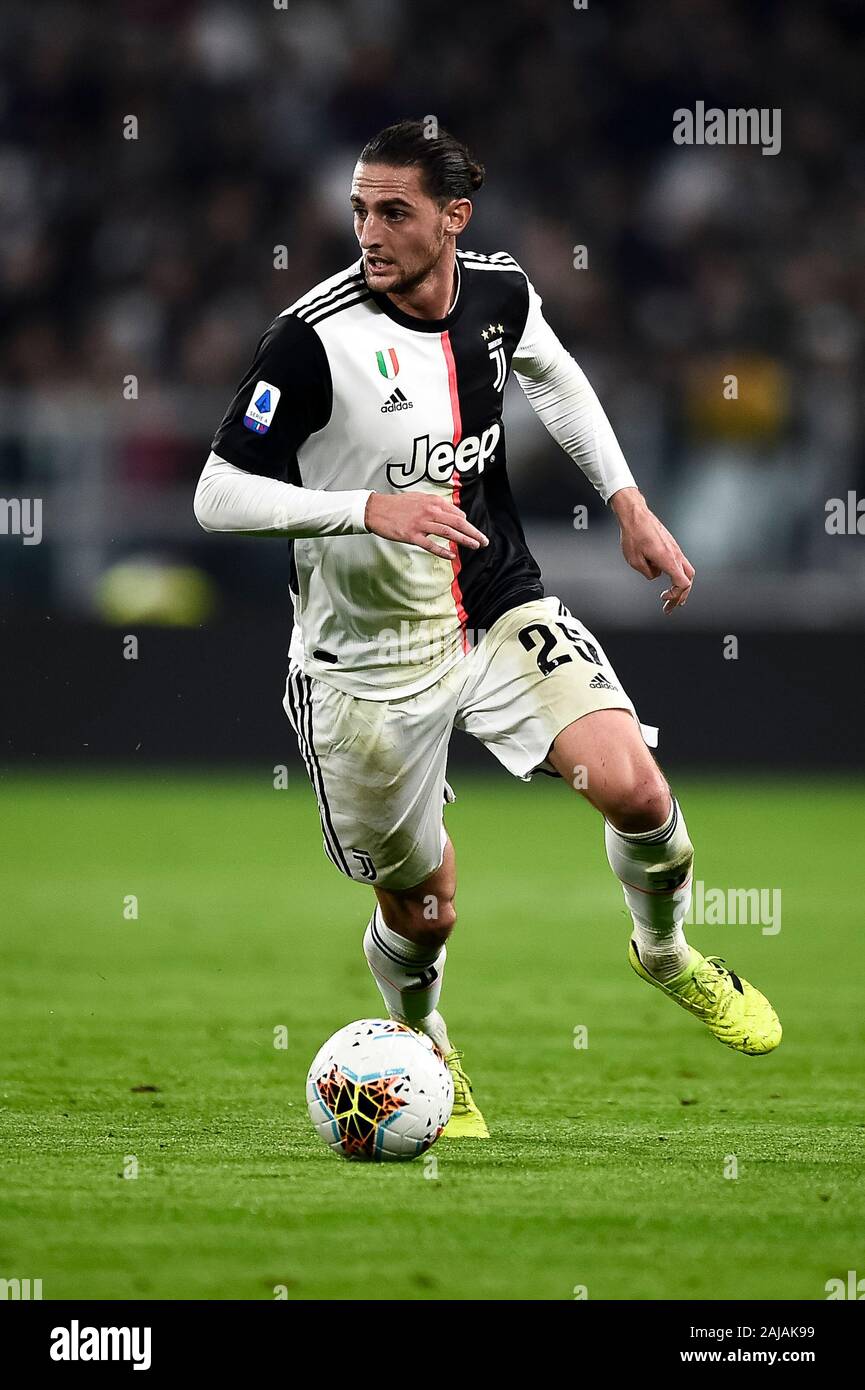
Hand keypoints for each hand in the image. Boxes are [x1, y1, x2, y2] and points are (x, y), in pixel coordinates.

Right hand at [364, 492, 488, 560]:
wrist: (376, 509)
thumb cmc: (397, 505)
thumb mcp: (419, 498)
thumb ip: (436, 505)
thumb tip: (455, 514)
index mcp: (432, 502)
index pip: (456, 513)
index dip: (467, 523)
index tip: (472, 531)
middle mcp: (429, 511)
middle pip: (457, 522)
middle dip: (474, 532)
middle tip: (485, 541)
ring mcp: (421, 524)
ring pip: (448, 533)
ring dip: (464, 540)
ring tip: (475, 546)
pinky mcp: (412, 535)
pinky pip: (431, 545)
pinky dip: (443, 551)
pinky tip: (452, 556)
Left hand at [610, 487, 694, 613]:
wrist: (635, 515)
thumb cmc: (634, 535)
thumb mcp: (635, 561)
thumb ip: (648, 573)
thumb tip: (655, 575)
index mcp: (668, 560)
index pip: (682, 584)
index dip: (676, 595)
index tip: (664, 599)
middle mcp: (675, 554)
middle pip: (688, 579)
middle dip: (681, 595)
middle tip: (671, 607)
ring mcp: (675, 548)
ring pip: (686, 570)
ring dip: (680, 585)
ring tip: (672, 595)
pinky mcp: (671, 545)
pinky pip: (679, 562)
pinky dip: (675, 574)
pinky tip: (665, 576)